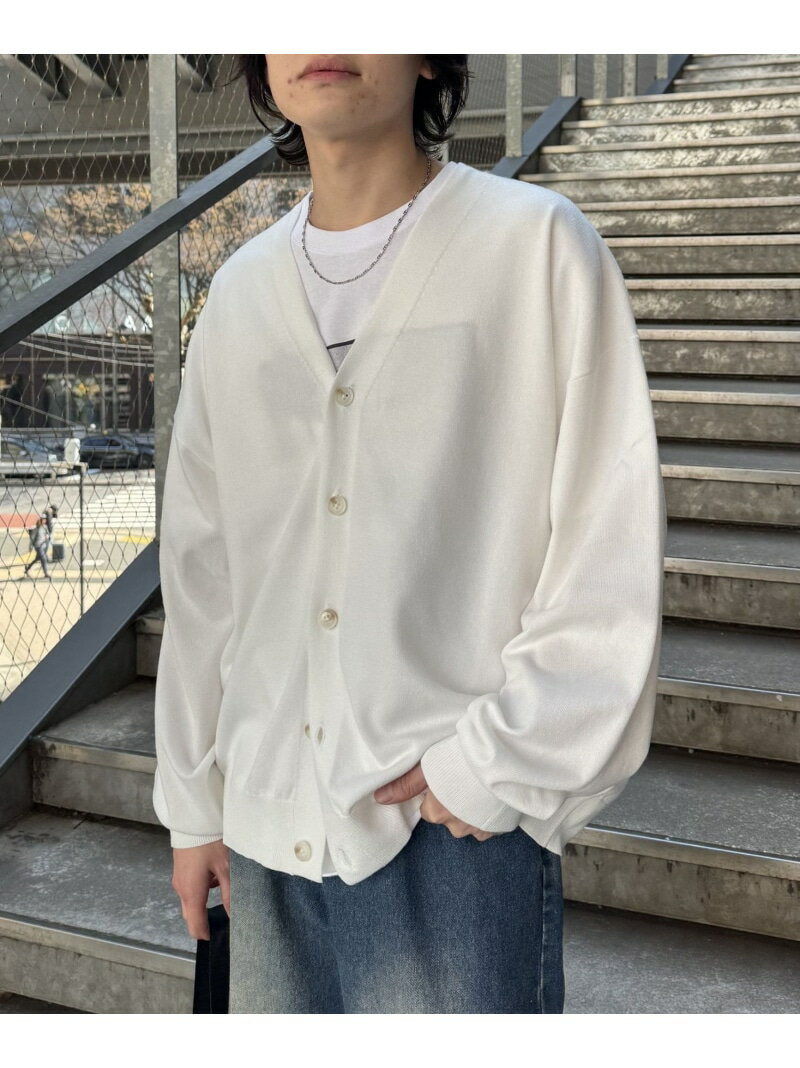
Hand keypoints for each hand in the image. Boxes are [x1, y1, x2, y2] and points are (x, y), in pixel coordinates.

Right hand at [171, 839, 229, 939]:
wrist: (194, 818)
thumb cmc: (210, 842)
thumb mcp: (226, 868)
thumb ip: (229, 894)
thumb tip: (233, 915)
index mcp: (192, 892)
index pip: (195, 925)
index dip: (205, 935)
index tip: (216, 939)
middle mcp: (181, 888)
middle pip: (190, 915)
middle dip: (203, 921)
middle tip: (222, 922)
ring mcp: (178, 878)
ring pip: (189, 900)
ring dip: (203, 903)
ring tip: (224, 891)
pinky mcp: (180, 869)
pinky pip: (189, 887)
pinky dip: (200, 889)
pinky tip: (215, 875)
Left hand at [374, 761, 494, 841]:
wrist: (501, 758)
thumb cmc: (462, 758)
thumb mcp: (428, 766)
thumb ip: (405, 785)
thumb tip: (379, 799)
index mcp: (437, 812)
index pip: (429, 810)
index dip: (437, 793)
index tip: (446, 777)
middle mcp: (456, 827)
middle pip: (449, 817)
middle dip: (454, 803)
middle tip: (463, 779)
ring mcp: (479, 829)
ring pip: (468, 822)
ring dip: (471, 809)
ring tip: (479, 786)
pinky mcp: (498, 827)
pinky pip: (487, 825)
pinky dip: (487, 813)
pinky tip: (491, 795)